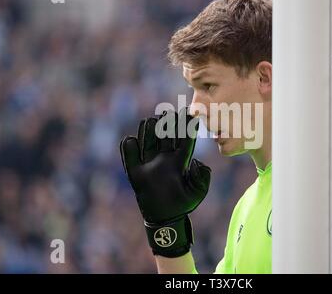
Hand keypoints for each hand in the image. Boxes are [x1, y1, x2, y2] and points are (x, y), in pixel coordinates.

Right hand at [120, 107, 210, 256]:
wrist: (166, 219)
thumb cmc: (183, 205)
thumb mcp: (198, 192)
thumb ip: (202, 176)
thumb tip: (196, 162)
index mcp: (179, 162)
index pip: (183, 141)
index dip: (186, 127)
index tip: (189, 113)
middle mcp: (164, 160)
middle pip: (165, 138)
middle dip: (167, 125)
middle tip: (169, 113)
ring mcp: (150, 166)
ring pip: (148, 143)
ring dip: (149, 132)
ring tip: (150, 120)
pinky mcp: (136, 174)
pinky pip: (130, 160)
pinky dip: (129, 150)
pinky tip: (130, 139)